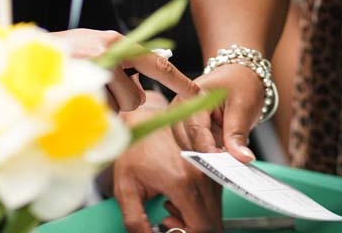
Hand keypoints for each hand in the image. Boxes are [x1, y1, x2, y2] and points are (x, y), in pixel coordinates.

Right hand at [52, 28, 197, 111]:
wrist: (22, 56)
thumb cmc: (59, 55)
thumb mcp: (93, 49)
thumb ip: (119, 63)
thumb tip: (143, 84)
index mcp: (117, 42)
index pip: (158, 65)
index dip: (180, 82)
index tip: (200, 95)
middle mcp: (109, 52)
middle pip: (135, 98)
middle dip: (122, 103)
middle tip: (100, 93)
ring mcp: (93, 70)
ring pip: (115, 108)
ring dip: (102, 107)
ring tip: (81, 92)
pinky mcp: (79, 87)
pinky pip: (96, 113)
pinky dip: (87, 111)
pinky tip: (73, 97)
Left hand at [111, 97, 222, 232]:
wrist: (143, 120)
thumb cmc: (133, 149)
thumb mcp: (126, 189)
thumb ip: (136, 221)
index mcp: (182, 181)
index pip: (201, 226)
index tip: (169, 225)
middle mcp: (201, 174)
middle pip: (212, 221)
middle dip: (191, 227)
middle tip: (169, 217)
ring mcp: (209, 168)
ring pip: (215, 209)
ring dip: (196, 215)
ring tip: (171, 203)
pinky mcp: (212, 163)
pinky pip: (215, 195)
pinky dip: (200, 203)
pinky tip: (179, 194)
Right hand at [172, 64, 264, 162]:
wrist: (238, 76)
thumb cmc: (240, 84)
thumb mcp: (243, 106)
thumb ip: (237, 133)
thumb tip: (241, 158)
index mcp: (190, 96)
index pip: (196, 132)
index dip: (211, 153)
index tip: (226, 169)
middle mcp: (179, 109)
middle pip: (190, 144)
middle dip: (211, 158)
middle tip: (233, 166)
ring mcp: (180, 120)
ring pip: (192, 150)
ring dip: (210, 157)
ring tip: (230, 155)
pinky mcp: (185, 131)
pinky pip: (196, 149)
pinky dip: (210, 154)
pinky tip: (224, 154)